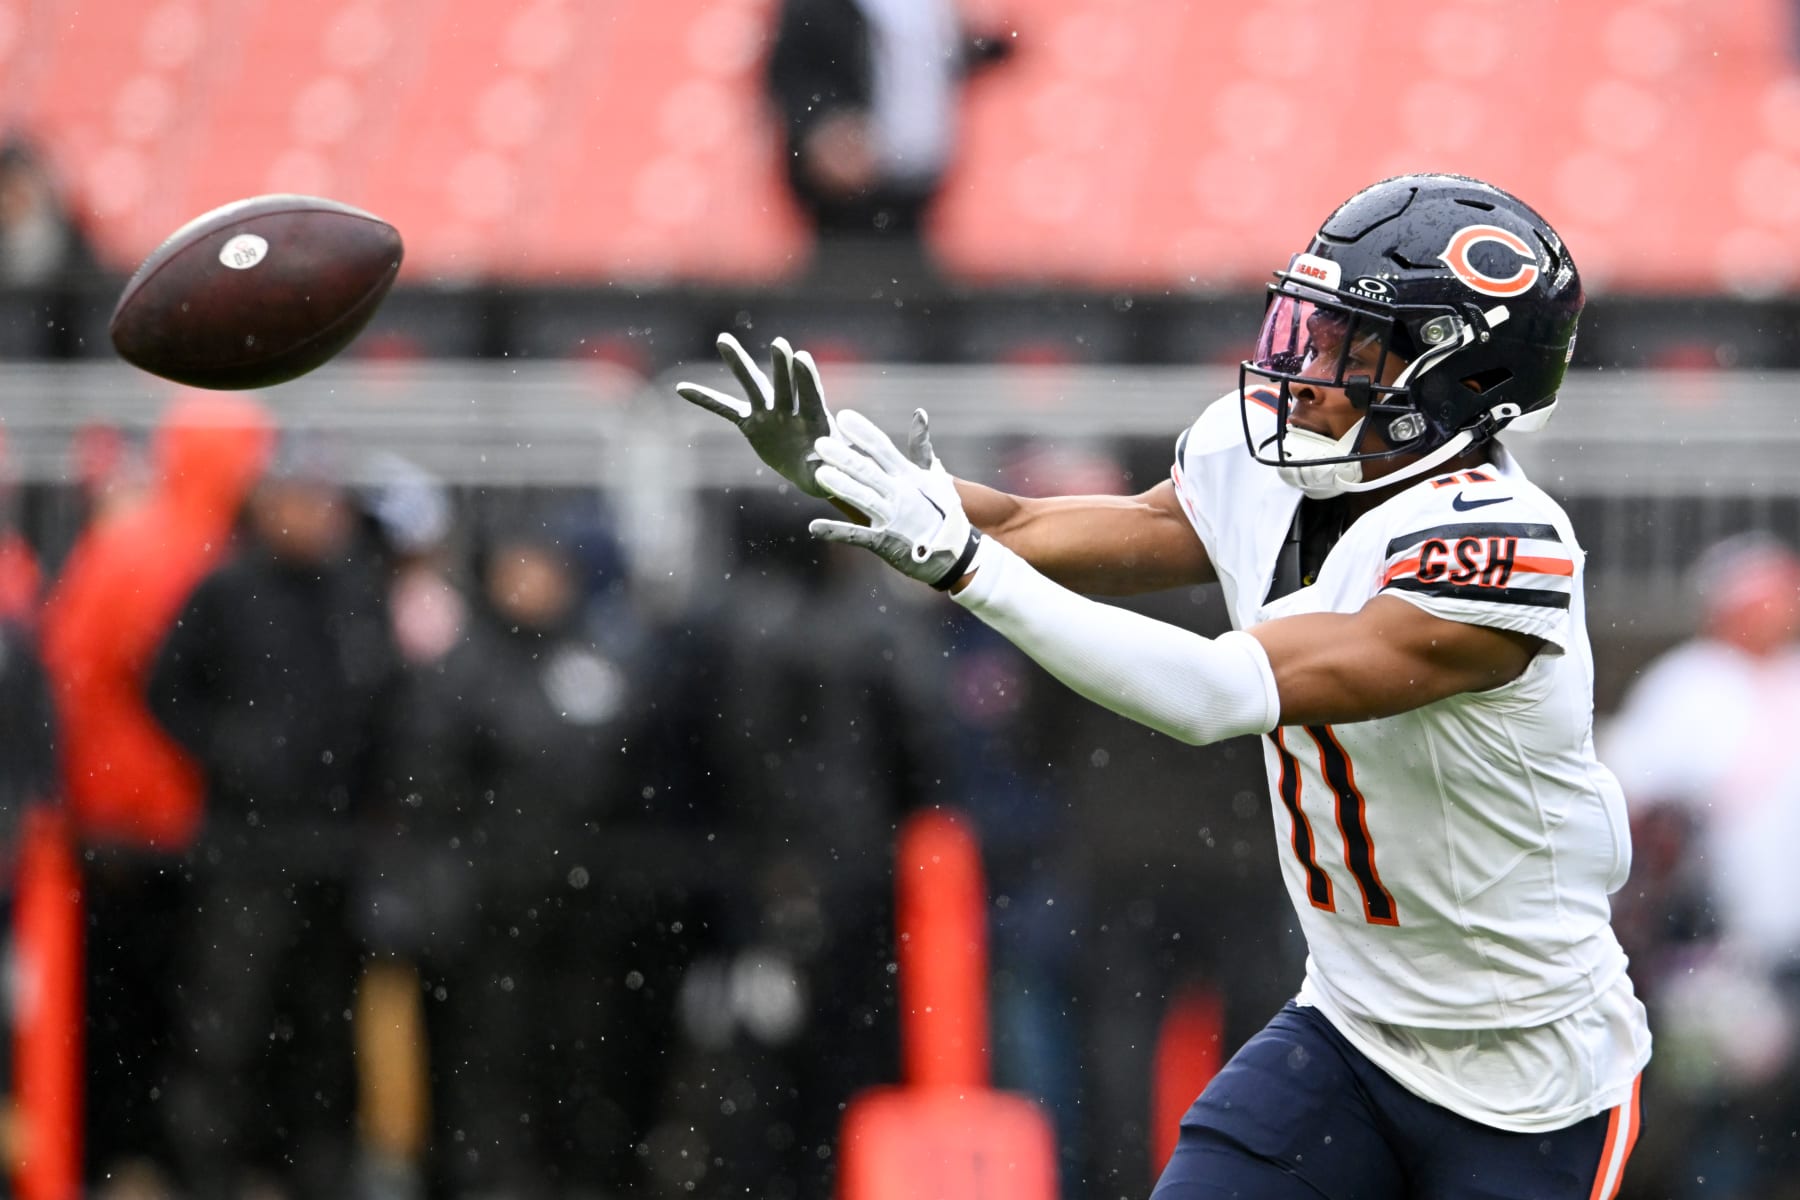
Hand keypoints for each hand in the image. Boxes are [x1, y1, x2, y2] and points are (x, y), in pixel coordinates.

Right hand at [675, 333, 836, 497]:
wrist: (810, 469)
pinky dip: (706, 399)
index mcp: (814, 419)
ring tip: (723, 339)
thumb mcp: (827, 473)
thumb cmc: (828, 469)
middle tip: (779, 343)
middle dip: (780, 364)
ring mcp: (768, 412)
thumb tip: (823, 474)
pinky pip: (725, 409)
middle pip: (783, 383)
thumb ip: (823, 471)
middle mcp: (790, 409)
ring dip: (739, 363)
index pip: (810, 395)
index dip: (806, 378)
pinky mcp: (750, 422)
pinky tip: (682, 388)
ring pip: (753, 385)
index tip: (802, 356)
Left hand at [809, 410, 980, 589]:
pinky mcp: (884, 542)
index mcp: (908, 476)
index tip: (843, 417)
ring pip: (863, 498)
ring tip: (820, 474)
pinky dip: (836, 532)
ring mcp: (892, 518)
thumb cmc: (944, 511)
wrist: (957, 552)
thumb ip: (922, 447)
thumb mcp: (936, 477)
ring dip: (842, 486)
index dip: (863, 432)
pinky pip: (857, 536)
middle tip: (821, 442)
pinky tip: (815, 527)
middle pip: (868, 471)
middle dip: (845, 456)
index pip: (883, 448)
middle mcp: (900, 494)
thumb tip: (919, 413)